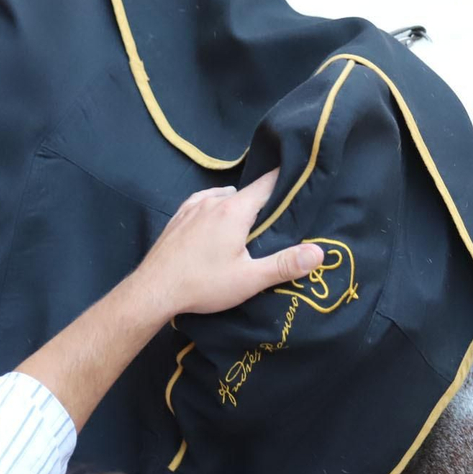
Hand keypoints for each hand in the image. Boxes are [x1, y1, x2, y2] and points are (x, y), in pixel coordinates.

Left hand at [130, 170, 323, 319]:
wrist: (153, 291)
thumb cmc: (202, 285)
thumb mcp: (250, 279)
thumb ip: (285, 264)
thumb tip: (319, 253)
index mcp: (234, 210)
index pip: (267, 183)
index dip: (286, 182)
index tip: (301, 183)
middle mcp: (212, 201)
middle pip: (246, 192)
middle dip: (264, 201)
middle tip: (279, 217)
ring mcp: (191, 208)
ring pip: (222, 197)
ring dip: (237, 205)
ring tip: (248, 224)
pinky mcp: (177, 219)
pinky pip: (202, 203)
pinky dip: (214, 208)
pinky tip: (215, 221)